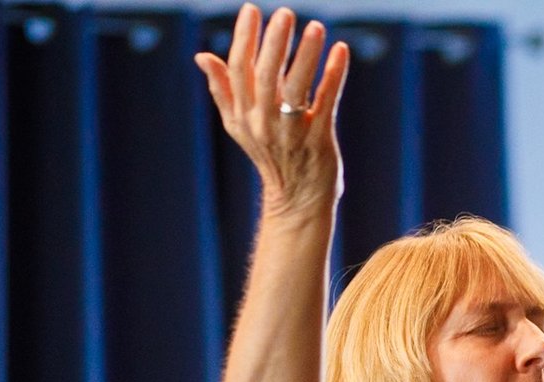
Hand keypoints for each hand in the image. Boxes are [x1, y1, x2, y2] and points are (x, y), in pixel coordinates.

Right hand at [195, 5, 348, 216]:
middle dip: (274, 42)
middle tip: (285, 14)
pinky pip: (326, 103)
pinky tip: (341, 51)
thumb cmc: (271, 157)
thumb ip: (223, 90)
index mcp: (242, 114)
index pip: (238, 70)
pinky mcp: (319, 140)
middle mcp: (263, 122)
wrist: (297, 201)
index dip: (244, 38)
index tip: (251, 10)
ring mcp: (292, 132)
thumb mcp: (239, 126)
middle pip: (265, 76)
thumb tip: (202, 57)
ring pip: (296, 88)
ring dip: (306, 55)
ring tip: (316, 27)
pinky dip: (333, 76)